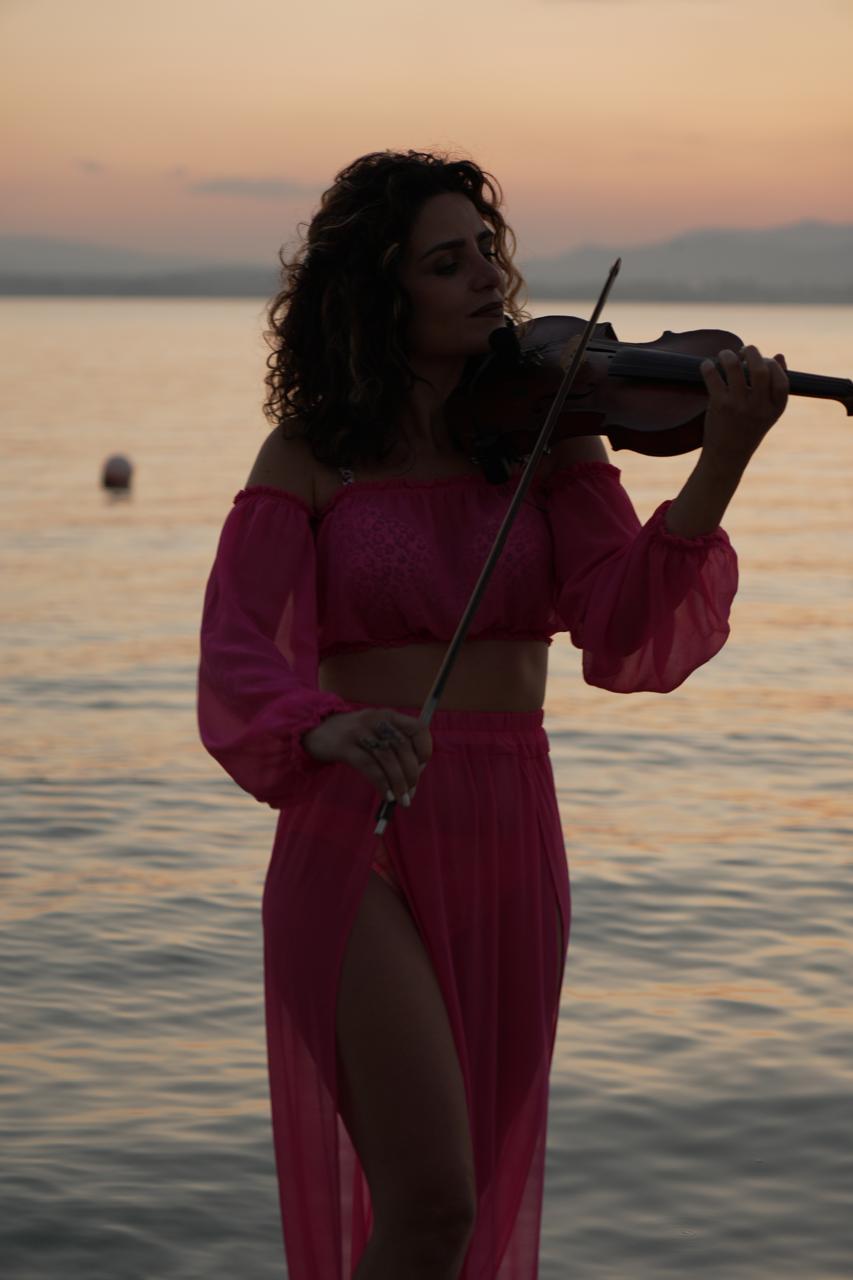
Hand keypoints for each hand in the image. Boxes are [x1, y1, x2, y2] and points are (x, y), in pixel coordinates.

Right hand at [302, 708, 431, 803]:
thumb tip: (413, 780)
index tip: (421, 767)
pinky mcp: (344, 746)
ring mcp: (359, 731)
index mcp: (388, 715)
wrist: (314, 730)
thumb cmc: (352, 736)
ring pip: (388, 758)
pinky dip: (381, 783)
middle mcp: (376, 719)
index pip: (418, 728)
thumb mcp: (375, 733)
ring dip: (398, 782)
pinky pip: (369, 767)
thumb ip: (394, 749)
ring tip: (402, 799)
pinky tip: (386, 795)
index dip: (424, 749)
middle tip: (411, 791)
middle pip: (403, 747)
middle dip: (411, 773)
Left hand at [700, 345, 788, 467]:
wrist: (726, 457)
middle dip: (753, 353)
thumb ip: (775, 387)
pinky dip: (709, 366)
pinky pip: (714, 377)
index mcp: (774, 409)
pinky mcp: (719, 406)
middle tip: (745, 350)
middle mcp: (758, 407)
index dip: (775, 366)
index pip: (783, 381)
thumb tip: (779, 355)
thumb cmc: (748, 430)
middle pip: (761, 370)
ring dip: (729, 355)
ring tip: (725, 354)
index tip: (766, 361)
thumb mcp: (768, 413)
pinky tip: (708, 365)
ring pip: (735, 368)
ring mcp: (738, 406)